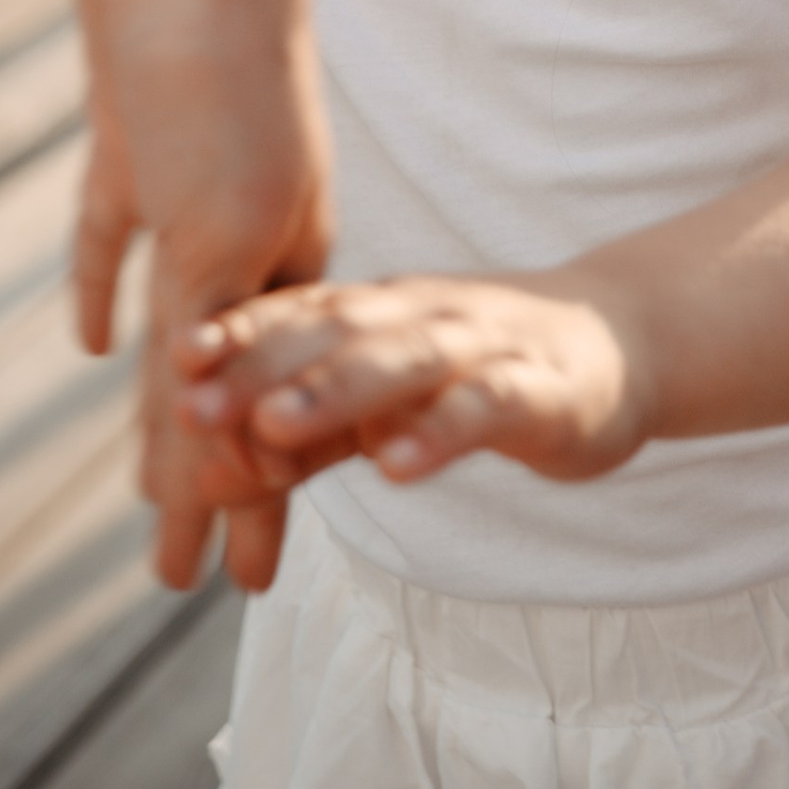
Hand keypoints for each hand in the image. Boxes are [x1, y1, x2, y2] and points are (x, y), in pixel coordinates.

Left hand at [66, 0, 333, 595]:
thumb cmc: (214, 57)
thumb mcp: (216, 217)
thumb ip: (201, 330)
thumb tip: (181, 437)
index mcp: (285, 250)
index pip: (270, 403)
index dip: (260, 498)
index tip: (251, 587)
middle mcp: (252, 224)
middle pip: (227, 382)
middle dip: (221, 479)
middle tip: (194, 577)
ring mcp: (194, 177)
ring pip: (175, 322)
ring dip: (165, 405)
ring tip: (154, 481)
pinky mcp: (136, 130)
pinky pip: (122, 234)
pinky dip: (108, 289)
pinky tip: (95, 343)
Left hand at [177, 269, 651, 579]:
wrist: (616, 346)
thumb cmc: (481, 375)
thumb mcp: (387, 402)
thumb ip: (310, 434)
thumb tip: (210, 475)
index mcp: (380, 312)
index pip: (297, 313)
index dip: (237, 334)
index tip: (172, 358)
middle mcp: (421, 317)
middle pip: (332, 335)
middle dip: (259, 368)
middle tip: (190, 406)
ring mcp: (480, 348)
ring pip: (400, 363)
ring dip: (333, 391)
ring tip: (273, 425)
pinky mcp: (537, 391)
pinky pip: (482, 409)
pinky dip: (439, 432)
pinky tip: (398, 466)